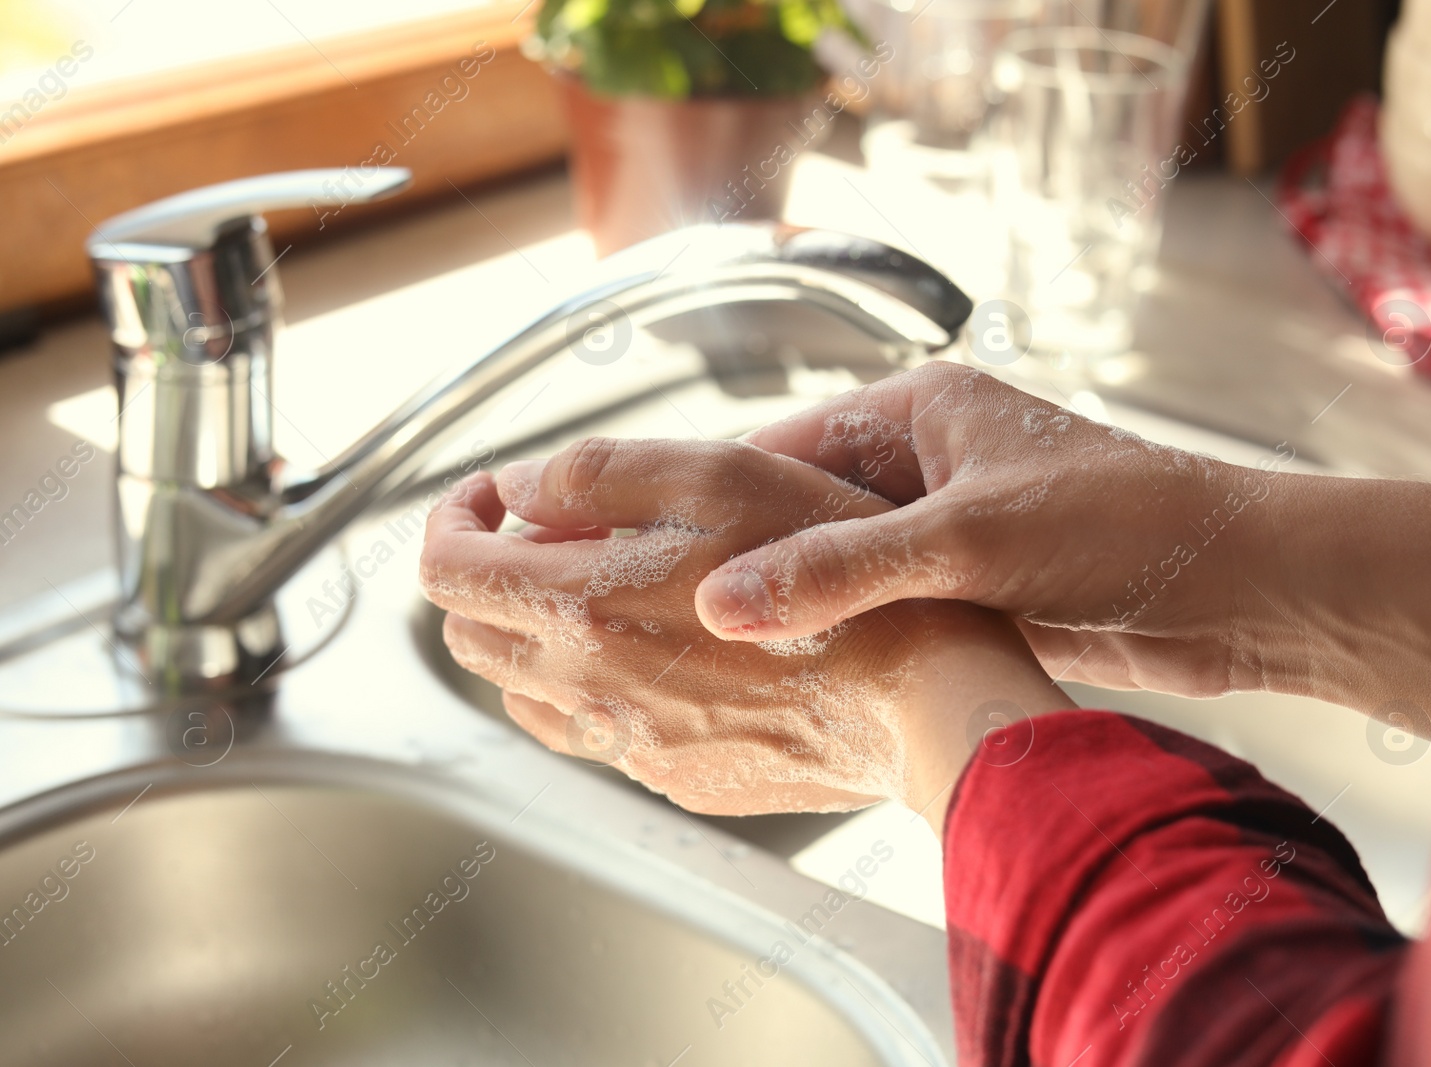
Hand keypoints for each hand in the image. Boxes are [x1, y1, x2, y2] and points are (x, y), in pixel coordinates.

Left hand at [420, 437, 1067, 826]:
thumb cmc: (841, 587)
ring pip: (522, 689)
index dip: (449, 518)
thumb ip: (601, 475)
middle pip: (470, 631)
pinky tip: (659, 654)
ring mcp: (631, 743)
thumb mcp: (724, 478)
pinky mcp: (675, 776)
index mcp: (584, 605)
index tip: (489, 498)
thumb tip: (522, 489)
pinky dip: (594, 687)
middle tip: (551, 534)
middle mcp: (589, 686)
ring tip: (605, 591)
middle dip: (489, 571)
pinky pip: (596, 734)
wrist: (922, 706)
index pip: (444, 568)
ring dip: (535, 632)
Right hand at [690, 361, 1261, 696]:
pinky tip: (795, 680)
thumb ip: (846, 569)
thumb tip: (726, 601)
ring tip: (710, 656)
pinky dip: (843, 642)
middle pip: (801, 513)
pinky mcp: (974, 594)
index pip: (781, 448)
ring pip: (840, 571)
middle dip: (740, 562)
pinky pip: (884, 615)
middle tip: (660, 613)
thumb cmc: (1131, 528)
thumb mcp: (970, 540)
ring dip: (792, 609)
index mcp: (921, 413)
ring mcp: (948, 533)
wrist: (1245, 592)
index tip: (635, 539)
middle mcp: (926, 465)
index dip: (708, 497)